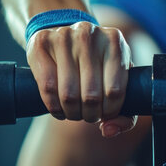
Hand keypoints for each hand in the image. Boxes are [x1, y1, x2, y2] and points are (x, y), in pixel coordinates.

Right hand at [26, 21, 135, 136]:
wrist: (65, 34)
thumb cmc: (97, 65)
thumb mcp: (117, 81)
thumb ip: (124, 113)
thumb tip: (108, 130)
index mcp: (115, 42)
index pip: (115, 91)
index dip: (109, 111)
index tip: (105, 114)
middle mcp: (90, 35)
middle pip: (91, 95)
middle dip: (90, 114)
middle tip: (89, 115)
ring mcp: (64, 36)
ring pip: (68, 94)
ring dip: (72, 113)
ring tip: (75, 112)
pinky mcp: (41, 43)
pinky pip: (47, 87)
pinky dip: (53, 106)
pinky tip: (59, 109)